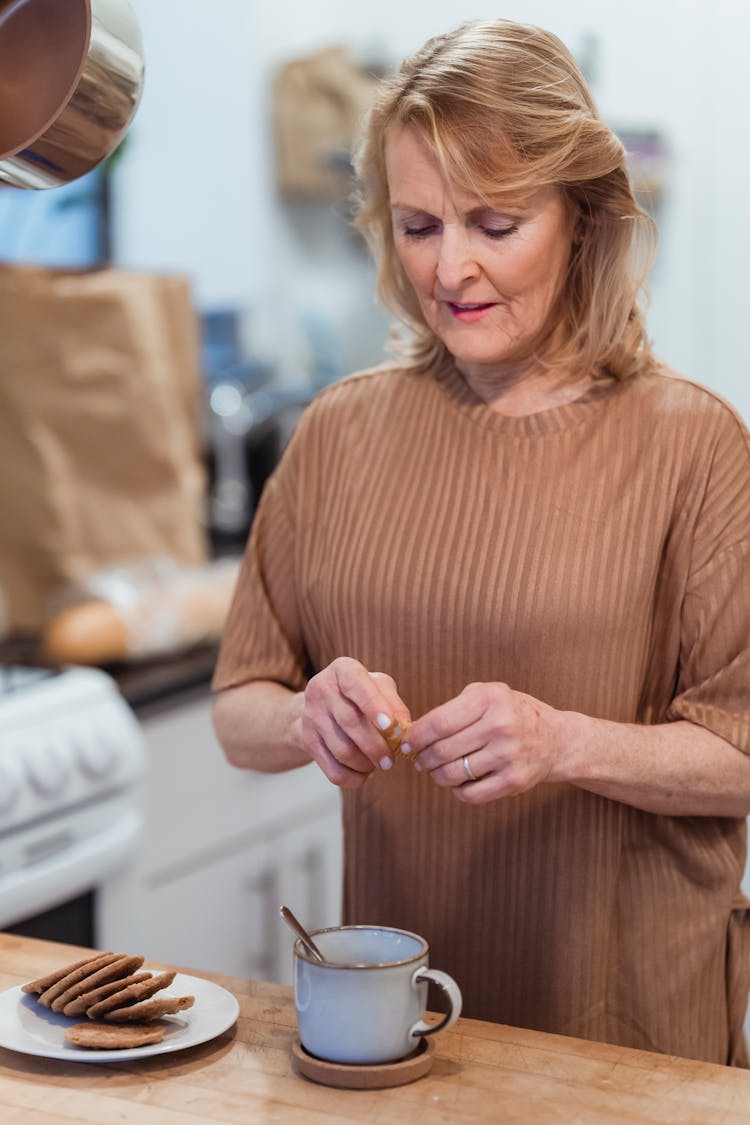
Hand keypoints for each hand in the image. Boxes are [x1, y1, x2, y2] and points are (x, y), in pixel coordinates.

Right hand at [298, 657, 410, 788]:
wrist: (321, 707)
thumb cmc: (359, 696)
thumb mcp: (378, 689)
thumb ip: (394, 704)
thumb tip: (403, 729)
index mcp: (342, 670)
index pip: (356, 685)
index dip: (373, 706)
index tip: (389, 725)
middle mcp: (321, 688)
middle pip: (349, 722)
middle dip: (374, 746)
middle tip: (390, 761)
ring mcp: (310, 714)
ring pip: (341, 748)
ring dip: (364, 764)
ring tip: (378, 766)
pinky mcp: (307, 739)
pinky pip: (330, 767)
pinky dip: (351, 777)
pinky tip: (364, 774)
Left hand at [403, 682, 562, 802]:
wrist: (556, 739)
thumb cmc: (512, 714)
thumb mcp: (488, 695)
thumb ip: (454, 708)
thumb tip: (415, 734)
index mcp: (489, 699)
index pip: (438, 723)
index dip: (416, 737)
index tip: (406, 743)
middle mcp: (500, 726)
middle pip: (442, 750)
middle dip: (423, 758)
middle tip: (419, 759)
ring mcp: (508, 755)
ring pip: (453, 774)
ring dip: (437, 775)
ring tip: (436, 769)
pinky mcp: (514, 780)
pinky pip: (470, 794)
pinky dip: (457, 790)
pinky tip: (459, 781)